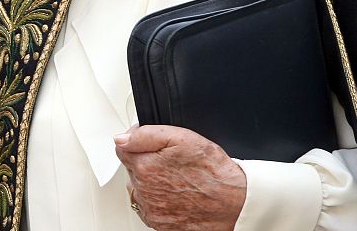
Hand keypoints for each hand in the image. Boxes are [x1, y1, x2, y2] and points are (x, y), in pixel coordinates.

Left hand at [115, 125, 245, 230]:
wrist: (235, 203)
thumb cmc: (213, 171)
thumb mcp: (181, 138)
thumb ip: (145, 135)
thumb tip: (122, 138)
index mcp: (145, 167)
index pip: (122, 149)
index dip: (137, 142)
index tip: (151, 145)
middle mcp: (143, 191)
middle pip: (132, 169)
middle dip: (146, 162)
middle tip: (171, 163)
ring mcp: (151, 210)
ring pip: (139, 189)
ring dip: (150, 182)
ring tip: (175, 179)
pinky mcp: (160, 224)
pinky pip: (150, 208)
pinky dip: (158, 201)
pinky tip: (176, 195)